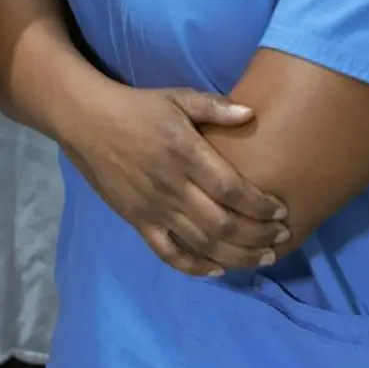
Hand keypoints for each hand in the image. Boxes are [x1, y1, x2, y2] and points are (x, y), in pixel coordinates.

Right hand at [60, 84, 290, 276]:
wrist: (86, 122)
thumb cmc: (137, 108)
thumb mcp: (176, 97)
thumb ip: (214, 106)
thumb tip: (251, 113)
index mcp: (186, 155)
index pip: (233, 190)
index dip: (261, 206)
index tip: (282, 212)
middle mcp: (173, 188)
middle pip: (224, 224)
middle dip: (258, 236)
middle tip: (282, 238)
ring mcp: (154, 209)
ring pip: (203, 244)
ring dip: (237, 256)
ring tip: (263, 258)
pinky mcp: (137, 221)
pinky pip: (168, 253)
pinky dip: (194, 267)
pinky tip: (216, 270)